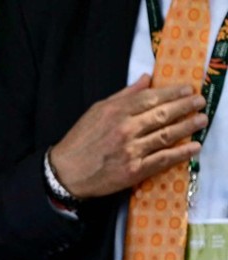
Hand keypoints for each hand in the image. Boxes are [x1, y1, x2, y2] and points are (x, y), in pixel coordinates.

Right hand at [48, 76, 204, 199]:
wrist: (64, 173)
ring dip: (188, 126)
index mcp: (116, 112)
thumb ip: (123, 95)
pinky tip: (193, 147)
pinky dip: (180, 153)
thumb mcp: (96, 111)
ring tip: (202, 120)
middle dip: (186, 106)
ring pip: (167, 135)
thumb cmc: (79, 141)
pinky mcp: (133, 170)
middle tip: (201, 102)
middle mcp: (126, 129)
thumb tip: (146, 79)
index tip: (189, 89)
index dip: (174, 93)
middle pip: (164, 114)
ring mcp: (131, 150)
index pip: (152, 98)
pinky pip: (162, 159)